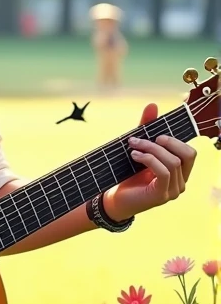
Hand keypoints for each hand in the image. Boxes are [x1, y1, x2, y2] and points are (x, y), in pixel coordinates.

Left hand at [103, 102, 196, 221]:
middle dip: (165, 142)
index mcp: (179, 172)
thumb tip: (153, 105)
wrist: (113, 198)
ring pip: (172, 162)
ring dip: (151, 149)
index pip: (190, 153)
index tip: (155, 134)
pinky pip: (163, 172)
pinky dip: (149, 159)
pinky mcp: (162, 195)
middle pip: (185, 155)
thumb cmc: (128, 174)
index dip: (176, 140)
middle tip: (142, 139)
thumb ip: (146, 129)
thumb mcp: (140, 148)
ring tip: (133, 146)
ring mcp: (173, 191)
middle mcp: (181, 182)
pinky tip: (135, 155)